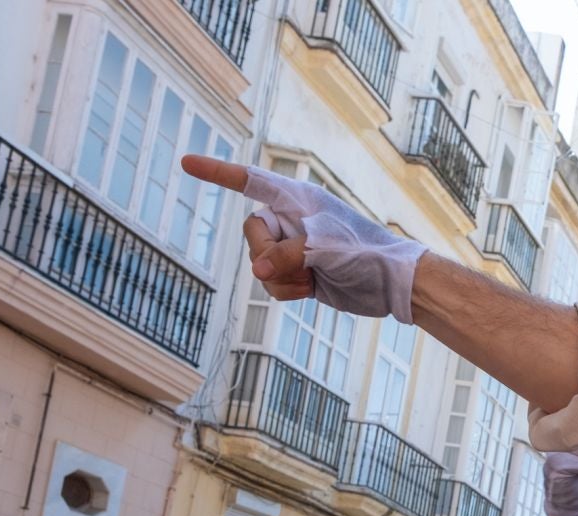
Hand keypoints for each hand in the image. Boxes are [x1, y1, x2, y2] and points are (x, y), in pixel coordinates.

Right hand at [180, 156, 427, 319]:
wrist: (391, 283)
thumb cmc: (364, 253)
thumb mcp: (322, 249)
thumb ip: (283, 256)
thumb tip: (257, 273)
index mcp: (296, 198)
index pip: (248, 180)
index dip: (215, 172)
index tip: (186, 162)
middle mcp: (291, 219)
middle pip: (251, 232)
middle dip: (266, 253)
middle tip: (300, 262)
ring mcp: (292, 247)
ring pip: (258, 263)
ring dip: (280, 278)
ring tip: (313, 278)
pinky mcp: (297, 273)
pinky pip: (271, 284)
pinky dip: (286, 291)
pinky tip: (312, 289)